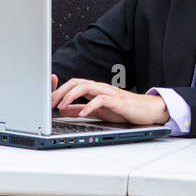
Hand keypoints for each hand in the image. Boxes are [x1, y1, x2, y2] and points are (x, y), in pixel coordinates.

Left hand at [51, 78, 168, 125]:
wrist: (148, 110)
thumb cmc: (125, 109)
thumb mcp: (99, 111)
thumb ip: (81, 109)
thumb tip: (64, 110)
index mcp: (95, 89)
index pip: (73, 83)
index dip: (59, 89)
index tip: (47, 99)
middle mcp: (100, 88)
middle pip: (76, 82)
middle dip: (61, 91)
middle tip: (50, 103)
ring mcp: (108, 93)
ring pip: (86, 86)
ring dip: (71, 96)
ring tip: (61, 106)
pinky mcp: (117, 101)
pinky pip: (100, 99)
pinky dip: (90, 105)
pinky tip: (83, 113)